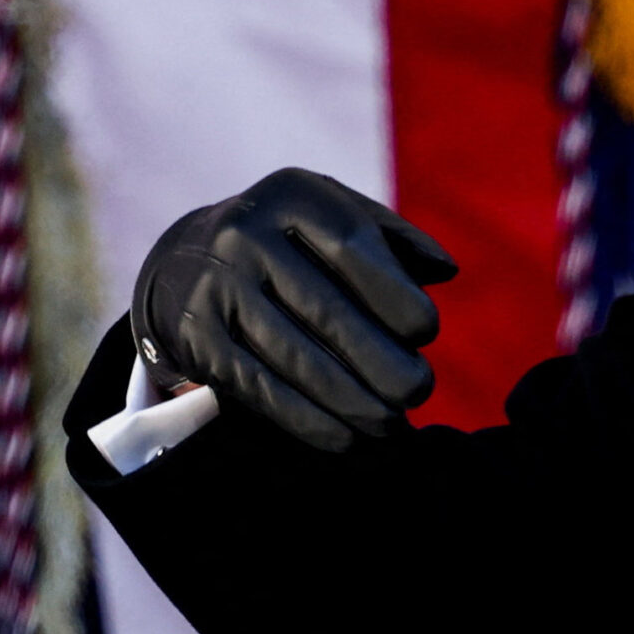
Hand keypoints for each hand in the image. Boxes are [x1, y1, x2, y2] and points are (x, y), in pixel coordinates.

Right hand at [130, 168, 457, 451]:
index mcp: (293, 197)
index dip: (393, 294)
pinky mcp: (195, 335)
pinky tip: (343, 436)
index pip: (351, 247)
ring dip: (348, 399)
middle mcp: (246, 235)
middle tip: (419, 391)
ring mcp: (215, 285)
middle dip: (379, 359)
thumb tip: (446, 271)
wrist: (186, 258)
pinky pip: (256, 384)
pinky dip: (303, 417)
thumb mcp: (337, 218)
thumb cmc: (293, 242)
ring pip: (292, 354)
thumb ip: (397, 241)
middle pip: (324, 308)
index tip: (427, 332)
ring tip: (390, 423)